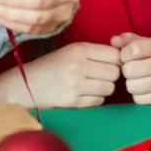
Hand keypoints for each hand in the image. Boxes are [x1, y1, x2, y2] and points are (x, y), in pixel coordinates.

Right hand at [0, 42, 120, 108]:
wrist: (27, 85)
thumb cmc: (52, 66)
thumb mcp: (71, 51)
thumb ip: (94, 52)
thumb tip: (123, 57)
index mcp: (78, 49)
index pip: (114, 54)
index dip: (116, 60)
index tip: (110, 63)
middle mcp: (78, 65)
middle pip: (115, 72)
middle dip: (111, 76)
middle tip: (100, 75)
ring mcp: (76, 85)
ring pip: (109, 88)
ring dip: (104, 88)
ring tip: (90, 85)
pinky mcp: (73, 101)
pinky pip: (99, 101)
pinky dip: (95, 99)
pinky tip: (83, 94)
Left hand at [111, 33, 150, 103]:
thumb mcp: (150, 44)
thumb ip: (130, 40)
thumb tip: (114, 41)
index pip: (132, 50)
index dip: (123, 55)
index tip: (127, 57)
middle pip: (129, 70)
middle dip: (127, 70)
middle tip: (133, 70)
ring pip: (132, 86)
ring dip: (131, 84)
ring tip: (139, 79)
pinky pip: (139, 99)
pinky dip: (138, 95)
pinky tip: (145, 89)